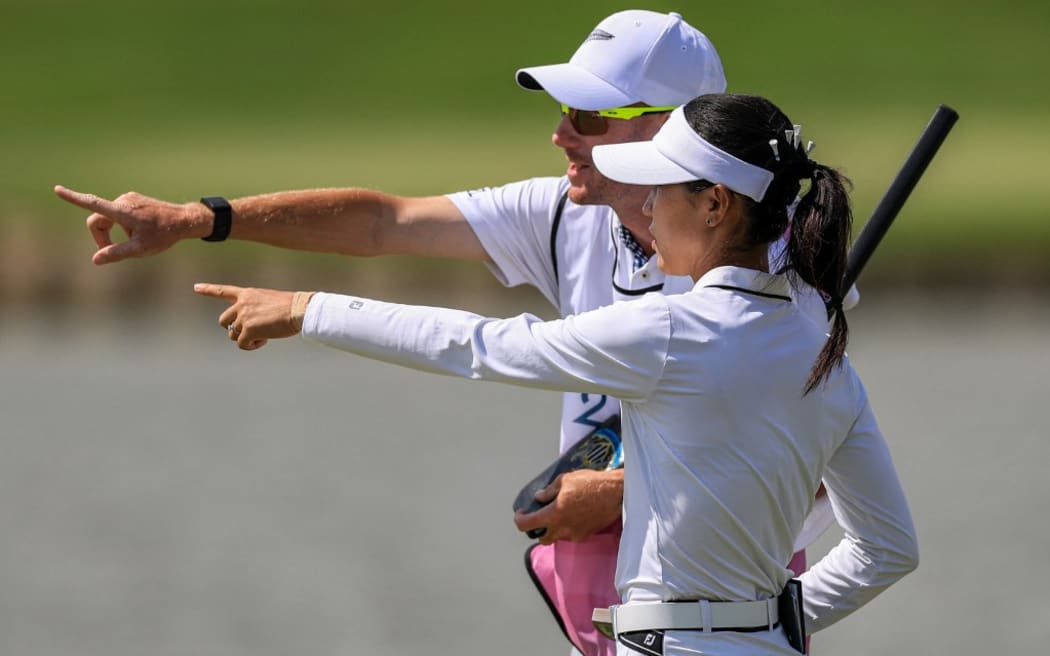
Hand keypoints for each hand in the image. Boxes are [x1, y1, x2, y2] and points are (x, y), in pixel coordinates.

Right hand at [54, 185, 210, 263]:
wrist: (184, 220)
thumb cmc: (164, 235)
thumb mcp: (140, 249)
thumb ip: (116, 253)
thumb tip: (96, 259)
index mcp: (122, 211)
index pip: (93, 204)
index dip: (74, 198)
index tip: (57, 189)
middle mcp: (123, 201)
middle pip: (97, 220)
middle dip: (100, 237)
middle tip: (111, 253)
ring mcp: (128, 198)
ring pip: (108, 218)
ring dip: (114, 232)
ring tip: (136, 241)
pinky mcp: (133, 199)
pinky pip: (119, 214)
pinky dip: (122, 225)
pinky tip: (141, 231)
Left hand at [194, 283, 307, 350]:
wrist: (299, 310)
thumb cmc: (291, 307)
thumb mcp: (270, 302)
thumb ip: (255, 310)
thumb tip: (250, 330)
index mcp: (247, 294)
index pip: (223, 291)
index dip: (208, 289)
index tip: (195, 287)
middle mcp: (242, 304)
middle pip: (224, 321)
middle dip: (234, 329)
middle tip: (251, 332)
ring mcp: (244, 317)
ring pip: (232, 335)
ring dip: (245, 339)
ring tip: (263, 336)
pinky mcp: (249, 330)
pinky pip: (242, 344)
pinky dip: (252, 346)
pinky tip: (264, 340)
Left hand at [513, 468, 622, 544]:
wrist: (616, 493)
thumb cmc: (590, 483)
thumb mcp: (564, 480)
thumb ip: (548, 491)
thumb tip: (539, 498)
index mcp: (553, 515)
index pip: (527, 525)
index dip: (519, 520)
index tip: (521, 513)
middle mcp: (563, 529)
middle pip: (543, 539)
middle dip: (538, 530)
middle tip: (540, 517)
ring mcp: (575, 534)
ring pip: (558, 538)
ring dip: (554, 529)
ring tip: (559, 514)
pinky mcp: (586, 535)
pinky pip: (571, 535)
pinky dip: (568, 528)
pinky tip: (573, 515)